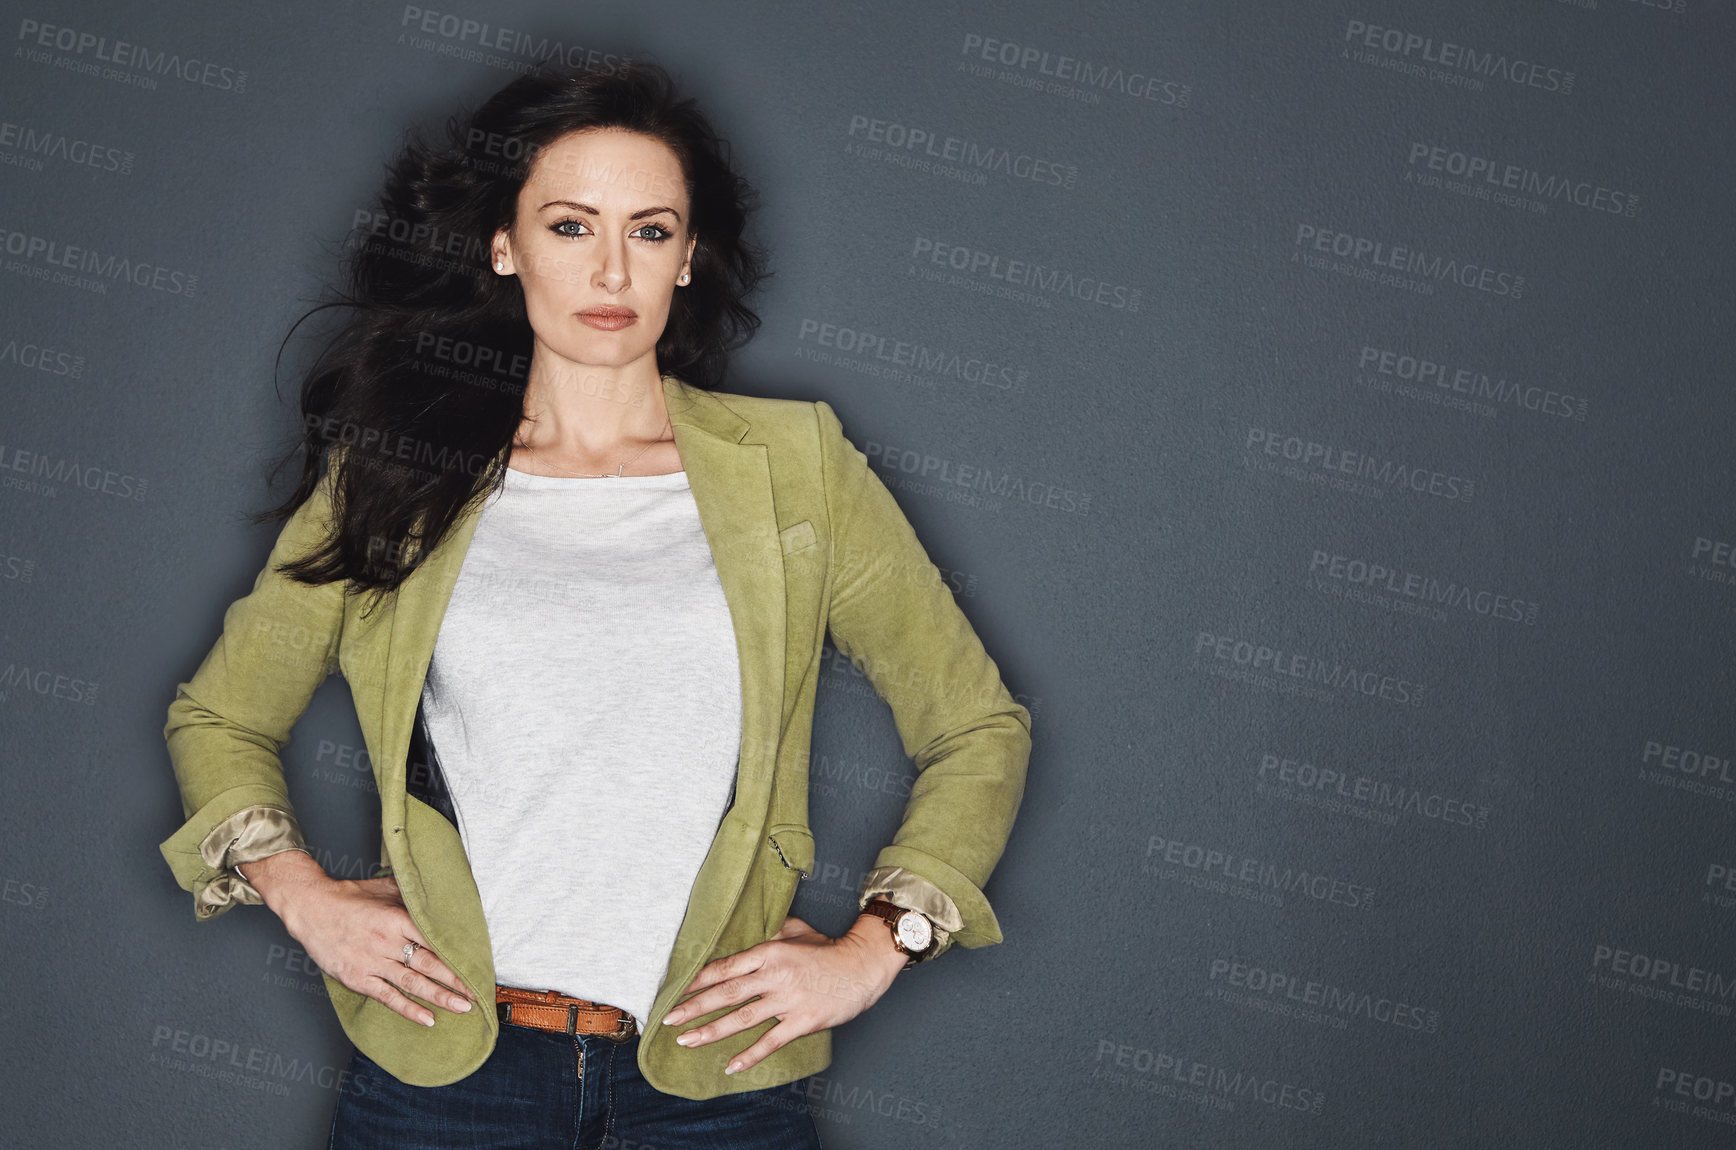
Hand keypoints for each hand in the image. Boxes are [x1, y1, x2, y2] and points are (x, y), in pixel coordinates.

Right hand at [246, 850, 478, 1027]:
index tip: (477, 963)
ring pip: (412, 983)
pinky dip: (408, 1009)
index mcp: (396, 917)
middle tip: (478, 992)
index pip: (435, 939)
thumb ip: (411, 895)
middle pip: (429, 964)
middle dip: (456, 980)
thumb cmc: (348, 896)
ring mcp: (372, 962)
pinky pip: (387, 997)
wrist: (309, 908)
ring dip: (439, 996)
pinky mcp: (358, 978)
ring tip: (462, 1007)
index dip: (457, 953)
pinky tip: (427, 1018)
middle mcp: (387, 942)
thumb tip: (439, 895)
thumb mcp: (384, 888)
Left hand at [660, 913, 909, 1076]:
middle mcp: (774, 976)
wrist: (862, 966)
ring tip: (686, 1041)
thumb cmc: (828, 948)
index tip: (676, 991)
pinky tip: (731, 1065)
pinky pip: (771, 1041)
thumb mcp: (796, 931)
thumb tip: (747, 935)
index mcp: (769, 952)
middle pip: (726, 993)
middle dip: (693, 1007)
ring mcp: (787, 1000)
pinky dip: (750, 1055)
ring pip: (741, 1018)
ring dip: (711, 1031)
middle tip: (668, 1019)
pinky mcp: (802, 1021)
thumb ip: (769, 933)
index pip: (725, 967)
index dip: (698, 981)